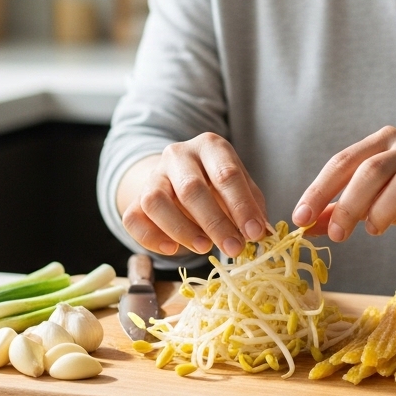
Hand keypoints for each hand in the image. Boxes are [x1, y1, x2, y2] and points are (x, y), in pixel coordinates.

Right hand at [116, 133, 267, 257]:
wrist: (180, 177)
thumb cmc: (217, 184)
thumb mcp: (241, 187)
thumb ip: (252, 207)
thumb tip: (262, 233)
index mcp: (210, 146)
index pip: (226, 174)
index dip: (241, 206)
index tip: (254, 233)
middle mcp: (178, 155)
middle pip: (191, 188)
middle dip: (215, 223)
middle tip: (233, 248)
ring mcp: (153, 175)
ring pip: (156, 201)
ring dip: (181, 229)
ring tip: (204, 248)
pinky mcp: (135, 198)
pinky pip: (133, 218)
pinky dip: (151, 237)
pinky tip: (172, 249)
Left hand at [291, 126, 395, 246]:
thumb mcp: (373, 198)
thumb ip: (339, 209)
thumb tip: (305, 227)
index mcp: (382, 142)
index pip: (343, 162)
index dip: (319, 190)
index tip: (300, 218)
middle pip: (373, 170)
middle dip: (349, 204)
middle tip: (338, 235)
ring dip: (382, 211)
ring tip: (373, 231)